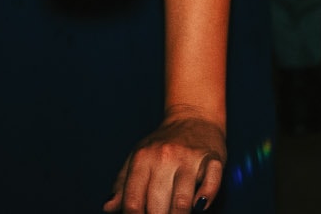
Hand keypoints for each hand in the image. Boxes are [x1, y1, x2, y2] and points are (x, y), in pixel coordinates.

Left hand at [104, 111, 224, 212]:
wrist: (193, 116)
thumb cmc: (163, 144)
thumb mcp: (138, 158)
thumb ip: (123, 184)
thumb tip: (108, 207)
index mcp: (142, 159)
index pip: (133, 201)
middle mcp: (164, 158)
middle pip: (156, 206)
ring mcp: (189, 158)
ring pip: (182, 202)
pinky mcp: (213, 159)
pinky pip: (211, 184)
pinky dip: (205, 198)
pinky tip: (199, 207)